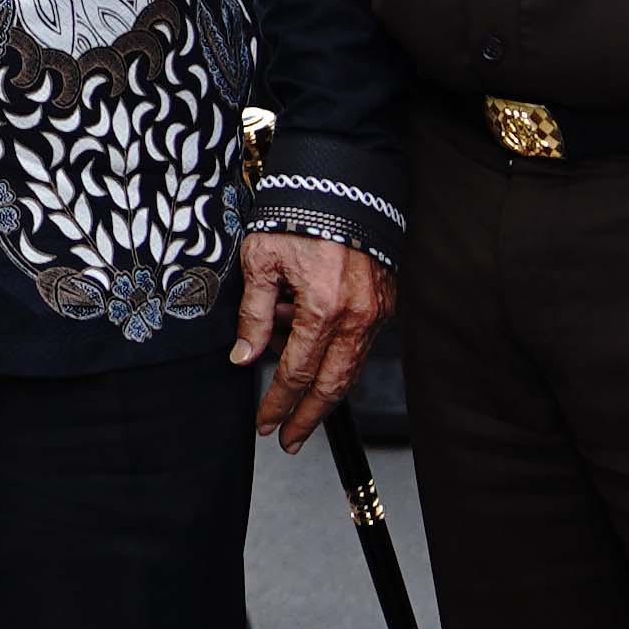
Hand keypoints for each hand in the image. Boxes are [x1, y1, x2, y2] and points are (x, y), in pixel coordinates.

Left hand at [231, 230, 394, 447]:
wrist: (342, 188)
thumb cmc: (295, 218)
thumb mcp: (260, 262)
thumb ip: (254, 315)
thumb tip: (244, 359)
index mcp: (323, 308)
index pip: (297, 372)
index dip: (278, 402)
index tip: (264, 425)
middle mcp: (357, 316)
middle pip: (333, 384)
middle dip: (308, 417)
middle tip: (288, 440)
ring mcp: (377, 312)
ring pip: (349, 367)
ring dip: (321, 390)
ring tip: (290, 399)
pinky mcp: (384, 304)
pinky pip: (358, 344)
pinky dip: (332, 355)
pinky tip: (305, 350)